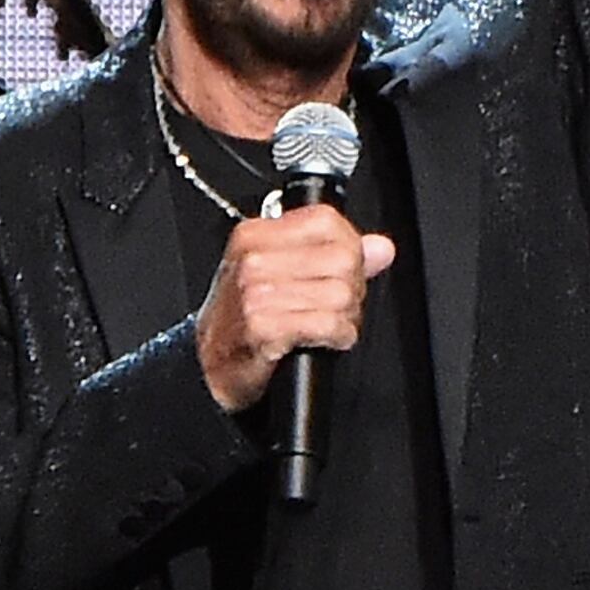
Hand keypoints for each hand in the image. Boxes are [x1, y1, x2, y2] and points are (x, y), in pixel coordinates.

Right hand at [196, 207, 396, 412]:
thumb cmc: (242, 321)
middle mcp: (254, 259)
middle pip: (343, 259)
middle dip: (351, 288)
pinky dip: (337, 336)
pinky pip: (329, 324)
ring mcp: (257, 292)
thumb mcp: (280, 275)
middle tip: (333, 305)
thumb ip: (333, 254)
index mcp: (256, 236)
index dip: (349, 248)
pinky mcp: (264, 326)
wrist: (209, 367)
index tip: (343, 270)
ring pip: (341, 293)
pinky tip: (323, 339)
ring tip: (324, 324)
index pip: (327, 221)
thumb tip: (380, 248)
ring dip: (344, 317)